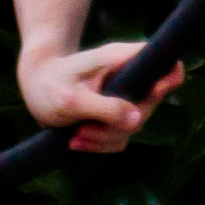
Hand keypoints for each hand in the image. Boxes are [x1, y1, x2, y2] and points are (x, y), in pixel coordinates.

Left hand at [17, 39, 182, 155]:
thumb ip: (105, 107)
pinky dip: (99, 144)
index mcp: (123, 60)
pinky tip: (76, 140)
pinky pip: (119, 138)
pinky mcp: (114, 117)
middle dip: (121, 123)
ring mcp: (123, 98)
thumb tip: (137, 121)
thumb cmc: (49, 83)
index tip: (156, 92)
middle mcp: (128, 78)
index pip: (165, 62)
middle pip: (150, 104)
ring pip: (133, 126)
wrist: (34, 85)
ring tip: (77, 134)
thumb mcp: (72, 99)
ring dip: (105, 138)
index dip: (170, 77)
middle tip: (88, 126)